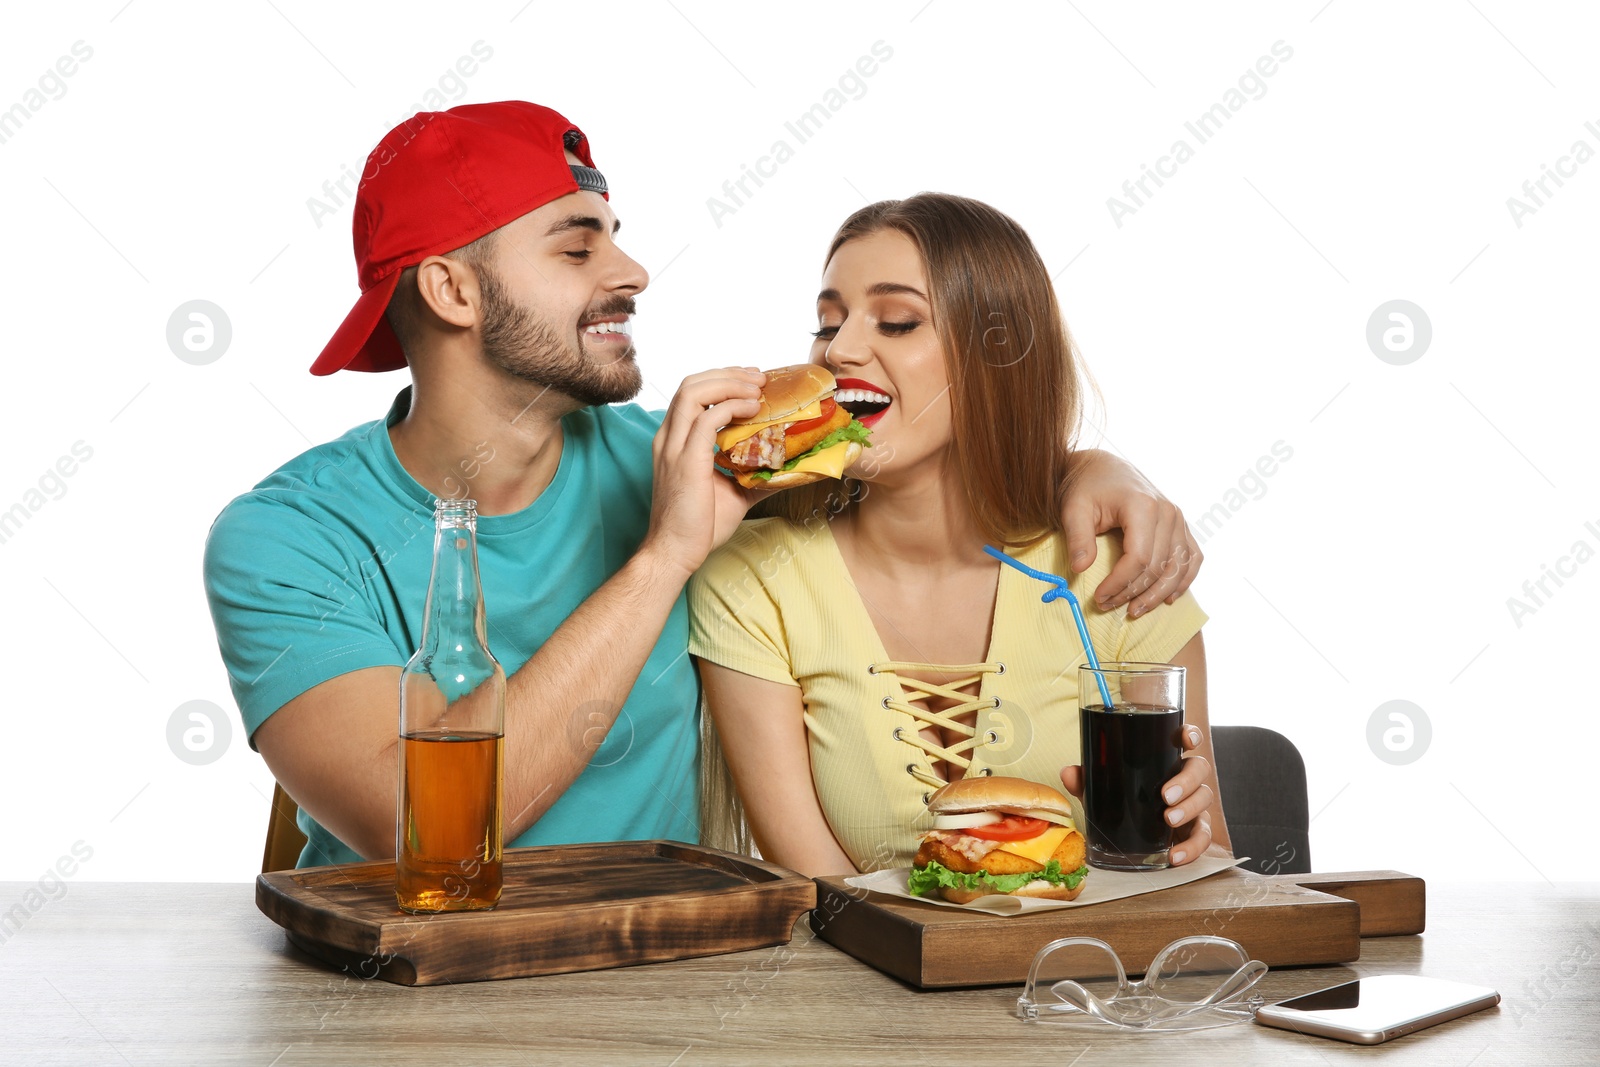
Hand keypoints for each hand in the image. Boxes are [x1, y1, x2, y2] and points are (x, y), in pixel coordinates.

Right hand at [643, 368, 768, 578]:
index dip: (723, 380)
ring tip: (757, 387)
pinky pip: (706, 418)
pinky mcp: (685, 460)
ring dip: (729, 383)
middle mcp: (669, 437)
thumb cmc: (699, 526)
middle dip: (728, 374)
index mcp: (674, 441)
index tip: (752, 383)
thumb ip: (753, 475)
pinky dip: (730, 406)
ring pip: (694, 391)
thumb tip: (786, 470)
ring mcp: (674, 447)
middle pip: (692, 383)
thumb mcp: (732, 493)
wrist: (675, 552)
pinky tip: (752, 409)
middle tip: (759, 378)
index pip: (693, 394)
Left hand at [1059, 724, 1218, 866]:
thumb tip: (1068, 773)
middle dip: (1187, 780)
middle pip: (1199, 769)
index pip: (1186, 739)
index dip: (1191, 735)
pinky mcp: (1193, 830)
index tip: (1186, 740)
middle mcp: (1184, 778)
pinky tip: (1175, 855)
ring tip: (1168, 819)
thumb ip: (1086, 779)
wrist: (1126, 833)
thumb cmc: (1120, 799)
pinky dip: (1192, 847)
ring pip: (1204, 799)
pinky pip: (1202, 837)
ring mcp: (1193, 803)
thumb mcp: (1102, 788)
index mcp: (1166, 759)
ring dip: (1189, 809)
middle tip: (1166, 795)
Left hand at [1062, 449, 1201, 617]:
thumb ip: (1077, 538)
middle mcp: (1168, 512)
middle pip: (1158, 567)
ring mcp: (1178, 518)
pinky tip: (1169, 597)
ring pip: (1178, 567)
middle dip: (1132, 593)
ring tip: (1134, 610)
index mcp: (1143, 506)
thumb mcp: (1073, 509)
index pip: (1138, 559)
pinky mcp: (1181, 525)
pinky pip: (1192, 557)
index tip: (1098, 598)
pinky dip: (1184, 579)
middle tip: (1107, 606)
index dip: (1119, 584)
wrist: (1101, 467)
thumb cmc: (1085, 487)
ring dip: (1158, 594)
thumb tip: (1080, 570)